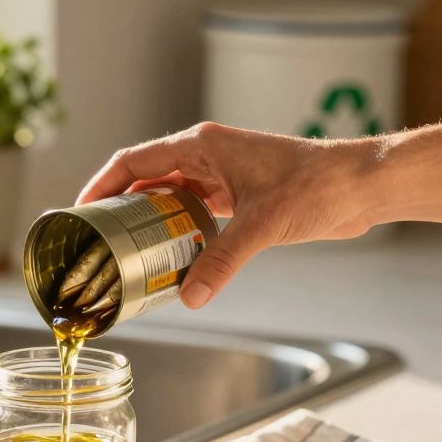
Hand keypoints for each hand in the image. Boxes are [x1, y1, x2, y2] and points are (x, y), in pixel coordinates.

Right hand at [76, 122, 376, 308]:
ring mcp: (223, 174)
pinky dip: (178, 231)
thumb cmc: (318, 186)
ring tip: (125, 251)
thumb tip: (192, 297)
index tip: (80, 210)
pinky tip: (170, 256)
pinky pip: (195, 211)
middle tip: (97, 239)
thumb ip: (222, 261)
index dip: (102, 183)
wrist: (361, 186)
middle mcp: (208, 154)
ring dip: (149, 221)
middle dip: (120, 206)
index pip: (135, 160)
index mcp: (203, 144)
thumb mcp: (263, 225)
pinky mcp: (239, 195)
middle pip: (147, 178)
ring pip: (170, 196)